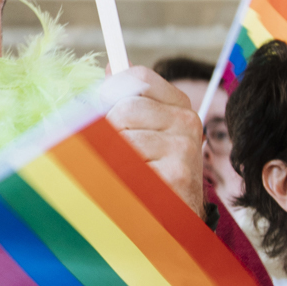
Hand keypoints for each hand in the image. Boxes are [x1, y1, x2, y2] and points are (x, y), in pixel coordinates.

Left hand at [104, 66, 204, 217]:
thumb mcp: (150, 131)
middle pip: (125, 108)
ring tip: (126, 172)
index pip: (140, 77)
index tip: (98, 104)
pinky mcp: (176, 175)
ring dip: (112, 157)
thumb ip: (132, 100)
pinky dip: (119, 176)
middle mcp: (187, 122)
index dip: (111, 88)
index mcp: (180, 106)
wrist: (178, 218)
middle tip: (113, 151)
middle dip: (109, 130)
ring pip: (122, 138)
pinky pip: (126, 166)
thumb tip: (112, 67)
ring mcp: (184, 149)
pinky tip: (132, 186)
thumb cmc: (157, 171)